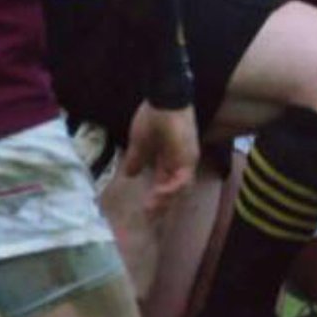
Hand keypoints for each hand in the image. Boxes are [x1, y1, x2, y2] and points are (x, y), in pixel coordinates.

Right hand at [123, 101, 198, 216]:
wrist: (162, 99)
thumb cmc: (152, 117)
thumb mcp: (139, 142)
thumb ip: (136, 159)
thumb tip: (129, 174)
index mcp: (169, 158)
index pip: (165, 182)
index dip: (156, 197)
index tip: (145, 209)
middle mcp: (180, 161)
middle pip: (175, 189)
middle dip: (162, 204)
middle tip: (149, 216)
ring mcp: (186, 159)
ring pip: (180, 188)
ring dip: (166, 200)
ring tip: (152, 208)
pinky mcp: (188, 157)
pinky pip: (183, 180)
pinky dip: (172, 189)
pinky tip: (159, 194)